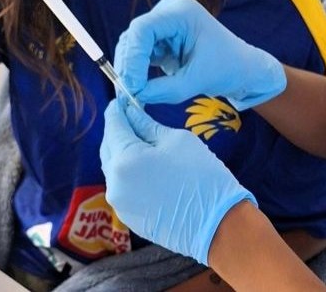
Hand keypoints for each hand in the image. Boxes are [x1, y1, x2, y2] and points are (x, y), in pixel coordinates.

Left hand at [100, 99, 256, 264]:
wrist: (217, 224)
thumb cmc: (201, 176)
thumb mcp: (178, 140)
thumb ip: (148, 125)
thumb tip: (132, 113)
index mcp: (125, 159)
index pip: (112, 125)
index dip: (117, 109)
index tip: (123, 99)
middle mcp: (114, 182)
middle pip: (108, 147)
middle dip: (119, 131)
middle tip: (135, 118)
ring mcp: (120, 203)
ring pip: (114, 168)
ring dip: (124, 153)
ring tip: (146, 144)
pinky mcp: (128, 216)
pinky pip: (123, 186)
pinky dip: (130, 173)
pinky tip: (149, 168)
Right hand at [114, 0, 286, 109]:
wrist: (241, 67)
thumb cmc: (228, 68)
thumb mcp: (197, 81)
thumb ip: (164, 90)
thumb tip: (134, 95)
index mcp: (182, 13)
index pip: (143, 29)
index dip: (132, 57)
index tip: (132, 85)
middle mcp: (169, 12)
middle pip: (134, 37)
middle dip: (128, 66)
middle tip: (127, 95)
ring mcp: (163, 23)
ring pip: (133, 46)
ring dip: (130, 70)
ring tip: (132, 95)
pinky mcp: (161, 38)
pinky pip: (140, 53)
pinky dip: (137, 71)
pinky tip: (138, 88)